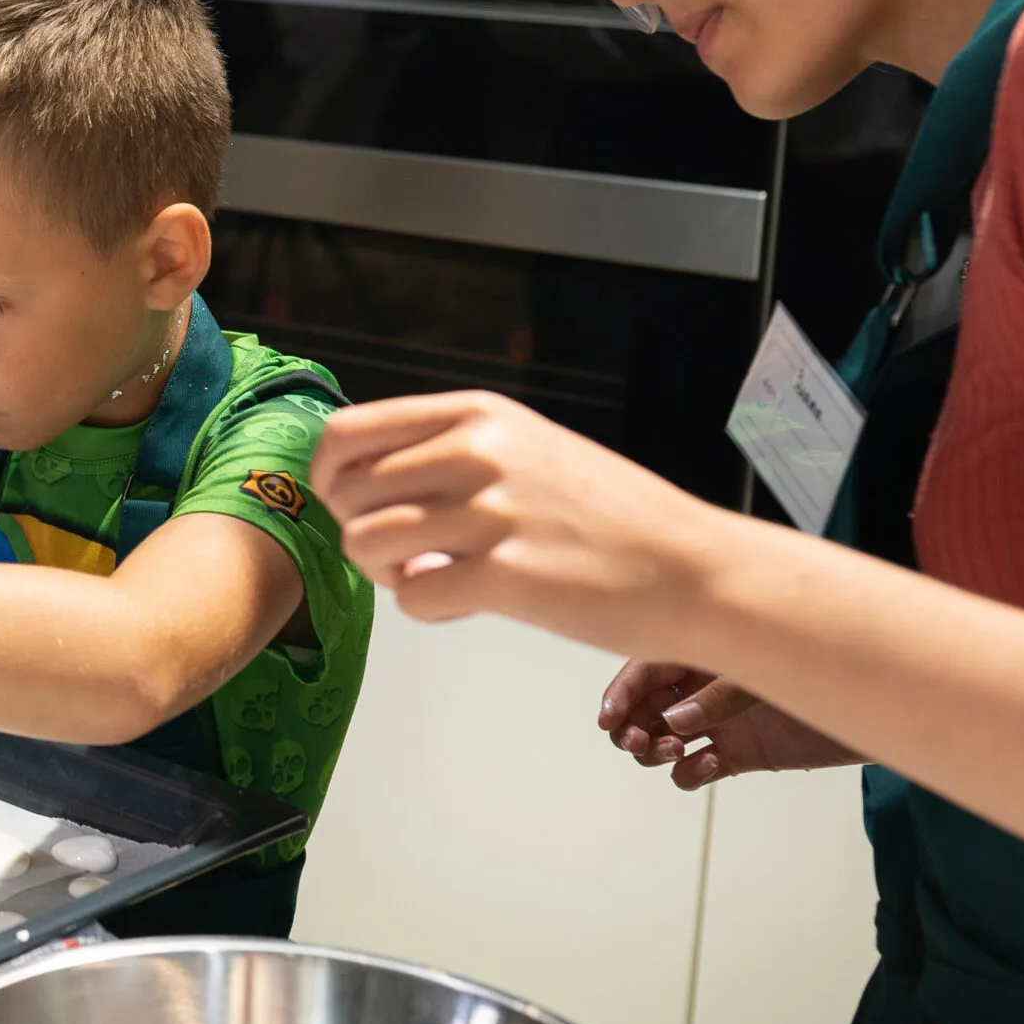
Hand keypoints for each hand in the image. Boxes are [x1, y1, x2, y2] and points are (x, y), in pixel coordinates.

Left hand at [308, 390, 720, 657]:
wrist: (694, 570)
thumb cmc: (613, 519)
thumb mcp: (527, 449)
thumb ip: (450, 453)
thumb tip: (367, 478)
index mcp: (477, 415)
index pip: (346, 433)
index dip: (329, 477)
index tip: (350, 505)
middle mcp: (477, 452)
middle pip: (344, 492)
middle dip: (359, 531)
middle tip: (405, 554)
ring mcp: (490, 512)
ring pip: (364, 543)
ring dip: (386, 573)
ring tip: (434, 577)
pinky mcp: (504, 576)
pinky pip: (408, 598)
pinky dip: (427, 609)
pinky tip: (468, 603)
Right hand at [599, 660, 860, 789]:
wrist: (877, 705)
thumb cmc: (824, 669)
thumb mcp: (764, 674)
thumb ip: (717, 699)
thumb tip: (674, 723)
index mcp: (703, 653)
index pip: (643, 671)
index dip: (620, 694)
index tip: (609, 718)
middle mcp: (704, 687)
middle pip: (643, 709)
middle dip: (631, 726)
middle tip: (639, 742)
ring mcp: (719, 721)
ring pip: (662, 740)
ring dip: (656, 750)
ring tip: (676, 751)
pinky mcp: (739, 754)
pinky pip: (695, 769)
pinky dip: (690, 772)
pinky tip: (710, 763)